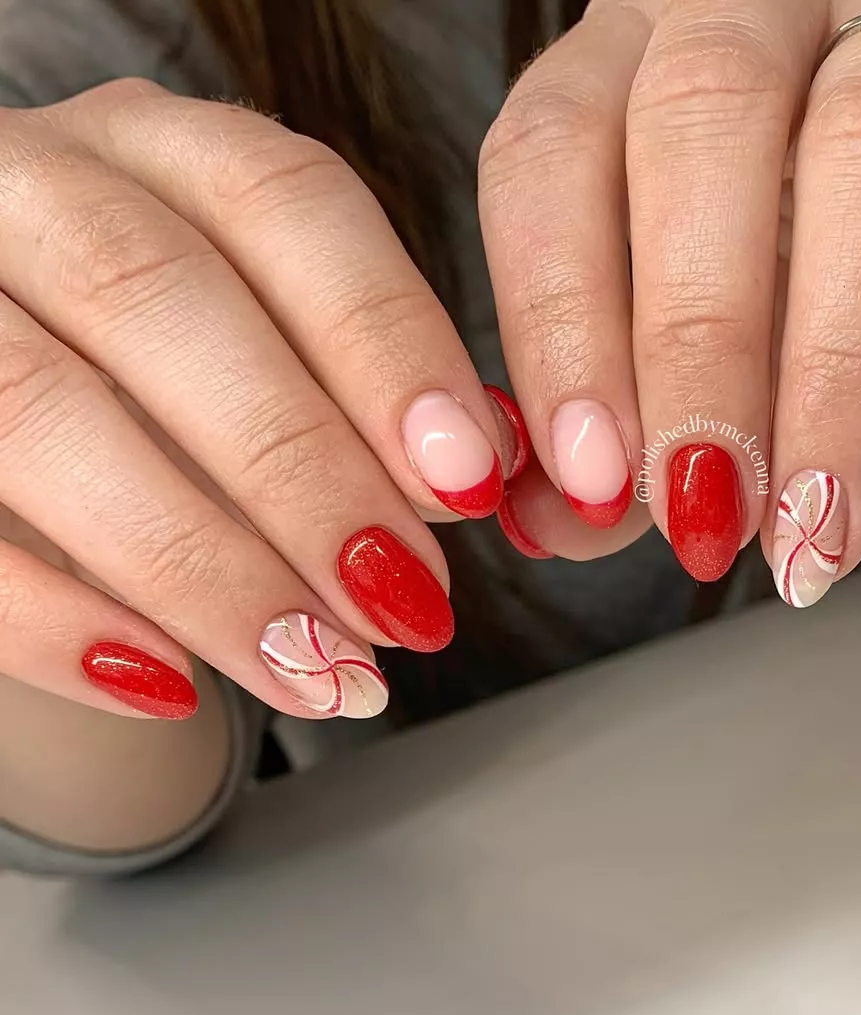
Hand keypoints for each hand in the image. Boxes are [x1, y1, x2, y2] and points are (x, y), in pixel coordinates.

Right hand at [0, 79, 523, 720]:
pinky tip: (172, 686)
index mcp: (161, 148)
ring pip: (39, 409)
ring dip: (200, 566)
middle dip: (300, 474)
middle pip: (157, 302)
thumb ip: (361, 391)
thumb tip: (482, 469)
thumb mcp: (269, 345)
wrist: (18, 388)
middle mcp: (30, 185)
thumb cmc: (172, 368)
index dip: (386, 344)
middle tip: (404, 604)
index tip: (469, 481)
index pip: (284, 205)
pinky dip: (56, 620)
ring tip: (320, 674)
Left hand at [479, 0, 860, 603]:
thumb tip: (546, 522)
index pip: (549, 158)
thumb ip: (605, 437)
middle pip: (700, 126)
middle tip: (707, 516)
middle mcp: (746, 17)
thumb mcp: (670, 367)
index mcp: (619, 76)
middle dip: (697, 351)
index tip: (593, 481)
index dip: (558, 324)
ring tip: (817, 526)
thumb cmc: (772, 307)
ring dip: (839, 369)